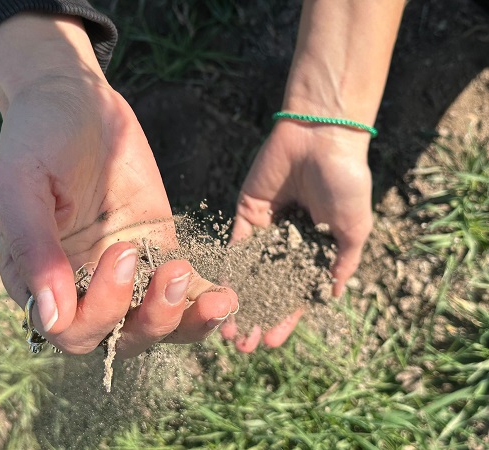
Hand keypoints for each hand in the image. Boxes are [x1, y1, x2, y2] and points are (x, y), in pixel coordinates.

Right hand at [0, 14, 236, 356]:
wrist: (79, 102)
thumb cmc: (40, 136)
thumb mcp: (21, 183)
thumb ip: (33, 247)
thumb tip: (49, 318)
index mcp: (39, 280)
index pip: (69, 331)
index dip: (99, 313)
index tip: (119, 254)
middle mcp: (83, 287)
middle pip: (120, 339)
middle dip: (152, 319)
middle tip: (170, 269)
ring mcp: (126, 273)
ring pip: (158, 326)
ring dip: (188, 322)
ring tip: (218, 300)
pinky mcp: (160, 253)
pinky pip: (185, 293)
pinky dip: (206, 302)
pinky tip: (227, 294)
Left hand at [222, 120, 372, 351]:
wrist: (321, 138)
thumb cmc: (346, 183)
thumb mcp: (353, 229)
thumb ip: (341, 263)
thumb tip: (332, 296)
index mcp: (313, 251)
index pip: (296, 294)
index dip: (284, 319)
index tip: (271, 342)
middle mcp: (286, 245)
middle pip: (267, 289)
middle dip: (255, 317)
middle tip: (241, 346)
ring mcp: (265, 231)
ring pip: (247, 274)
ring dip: (237, 301)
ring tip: (225, 330)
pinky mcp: (246, 215)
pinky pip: (235, 247)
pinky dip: (227, 271)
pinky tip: (218, 295)